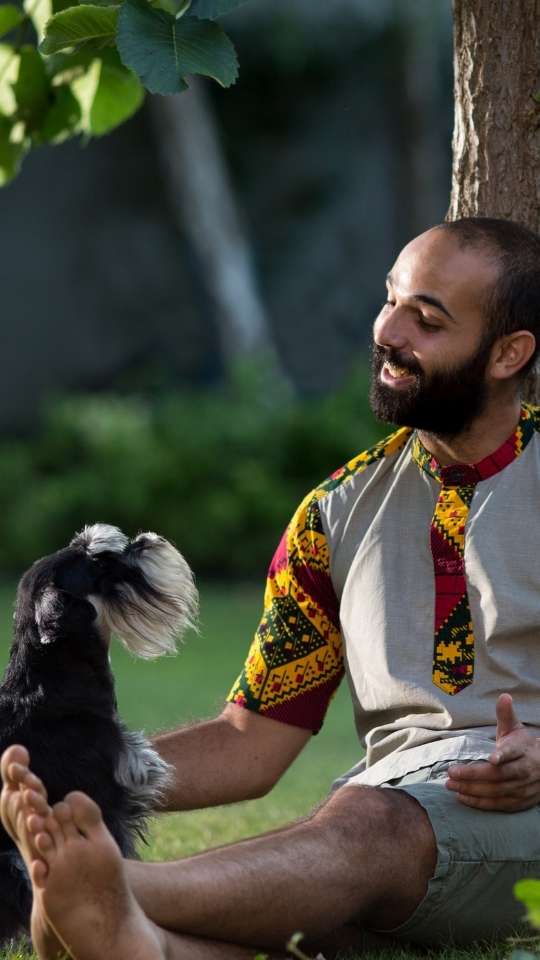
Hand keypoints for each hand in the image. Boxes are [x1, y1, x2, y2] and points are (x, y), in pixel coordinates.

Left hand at [446, 693, 539, 811]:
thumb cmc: (523, 746)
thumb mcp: (515, 729)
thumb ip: (506, 715)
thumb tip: (504, 696)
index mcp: (523, 750)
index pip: (513, 753)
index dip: (503, 755)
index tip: (492, 758)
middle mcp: (524, 771)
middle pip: (499, 775)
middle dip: (474, 775)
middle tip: (451, 772)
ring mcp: (522, 789)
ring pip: (496, 791)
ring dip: (471, 790)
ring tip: (450, 785)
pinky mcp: (518, 803)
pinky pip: (497, 804)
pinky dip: (479, 803)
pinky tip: (462, 797)